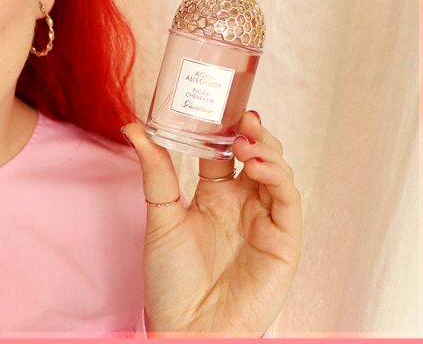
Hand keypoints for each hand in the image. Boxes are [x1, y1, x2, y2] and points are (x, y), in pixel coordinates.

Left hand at [123, 111, 301, 336]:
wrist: (188, 327)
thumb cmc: (171, 280)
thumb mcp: (160, 218)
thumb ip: (155, 172)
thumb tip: (133, 127)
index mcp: (212, 196)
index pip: (224, 151)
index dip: (226, 127)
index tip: (221, 102)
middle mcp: (241, 205)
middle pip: (257, 157)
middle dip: (254, 134)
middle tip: (244, 118)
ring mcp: (264, 221)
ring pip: (277, 173)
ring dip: (268, 152)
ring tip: (247, 141)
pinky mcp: (283, 242)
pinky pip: (289, 203)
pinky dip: (279, 180)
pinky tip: (259, 167)